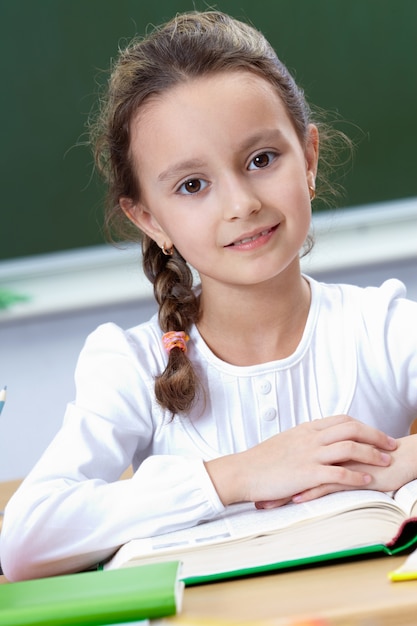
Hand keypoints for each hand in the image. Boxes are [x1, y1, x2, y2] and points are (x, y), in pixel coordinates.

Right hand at [205, 414, 396, 506]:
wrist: (242, 471)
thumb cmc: (261, 460)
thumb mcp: (285, 442)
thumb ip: (304, 439)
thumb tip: (319, 441)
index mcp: (306, 429)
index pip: (341, 419)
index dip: (363, 426)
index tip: (376, 434)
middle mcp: (310, 438)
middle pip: (351, 428)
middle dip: (375, 435)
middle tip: (390, 444)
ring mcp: (309, 455)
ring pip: (349, 447)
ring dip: (371, 454)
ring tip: (385, 461)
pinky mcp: (306, 474)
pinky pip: (338, 472)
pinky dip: (356, 475)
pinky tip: (366, 480)